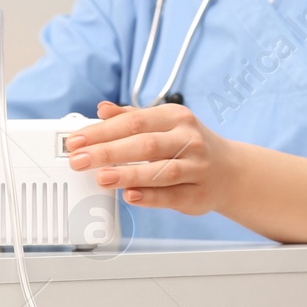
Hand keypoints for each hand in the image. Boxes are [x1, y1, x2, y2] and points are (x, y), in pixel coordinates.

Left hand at [63, 100, 236, 214]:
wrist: (230, 171)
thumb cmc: (189, 146)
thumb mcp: (164, 123)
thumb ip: (131, 117)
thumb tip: (102, 110)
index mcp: (176, 117)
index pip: (134, 121)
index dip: (102, 131)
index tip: (76, 141)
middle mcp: (189, 139)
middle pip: (145, 144)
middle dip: (108, 152)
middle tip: (79, 160)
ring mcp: (197, 167)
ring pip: (161, 170)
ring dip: (129, 174)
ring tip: (101, 178)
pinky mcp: (199, 193)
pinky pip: (173, 195)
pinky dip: (151, 196)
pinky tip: (130, 196)